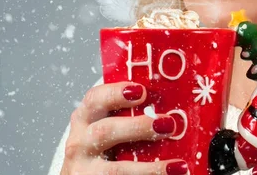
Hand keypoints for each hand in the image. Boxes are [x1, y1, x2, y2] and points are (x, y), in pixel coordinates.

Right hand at [60, 81, 188, 174]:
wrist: (87, 174)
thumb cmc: (106, 144)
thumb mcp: (110, 125)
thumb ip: (131, 114)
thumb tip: (174, 106)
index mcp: (86, 118)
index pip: (95, 99)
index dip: (116, 93)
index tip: (141, 91)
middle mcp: (80, 142)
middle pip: (105, 131)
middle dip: (138, 127)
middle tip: (168, 124)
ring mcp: (84, 168)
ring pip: (115, 170)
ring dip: (149, 168)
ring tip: (176, 166)